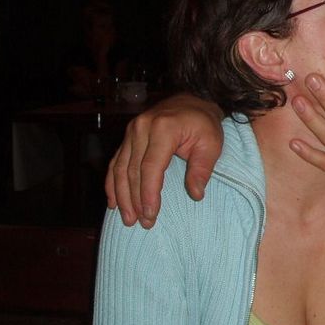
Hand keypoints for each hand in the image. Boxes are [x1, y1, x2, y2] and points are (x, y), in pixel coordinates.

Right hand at [105, 94, 223, 227]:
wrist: (194, 101)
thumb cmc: (204, 124)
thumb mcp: (212, 143)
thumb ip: (202, 168)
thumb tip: (196, 195)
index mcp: (163, 128)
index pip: (151, 167)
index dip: (149, 193)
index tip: (151, 215)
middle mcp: (142, 127)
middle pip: (132, 171)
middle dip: (135, 200)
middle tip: (142, 223)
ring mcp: (132, 130)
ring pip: (120, 168)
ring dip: (122, 196)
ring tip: (128, 218)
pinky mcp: (128, 135)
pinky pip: (115, 162)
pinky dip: (112, 183)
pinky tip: (114, 201)